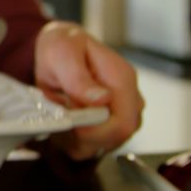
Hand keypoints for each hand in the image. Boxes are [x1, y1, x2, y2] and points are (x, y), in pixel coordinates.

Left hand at [34, 21, 144, 159]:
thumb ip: (78, 78)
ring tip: (61, 117)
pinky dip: (78, 141)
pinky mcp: (113, 121)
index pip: (123, 123)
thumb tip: (103, 99)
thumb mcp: (62, 53)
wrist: (61, 47)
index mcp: (122, 79)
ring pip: (107, 144)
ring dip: (79, 139)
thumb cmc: (62, 46)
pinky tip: (66, 124)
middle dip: (85, 137)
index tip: (70, 122)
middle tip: (61, 118)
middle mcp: (129, 98)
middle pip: (117, 137)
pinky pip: (98, 144)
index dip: (95, 132)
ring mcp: (124, 111)